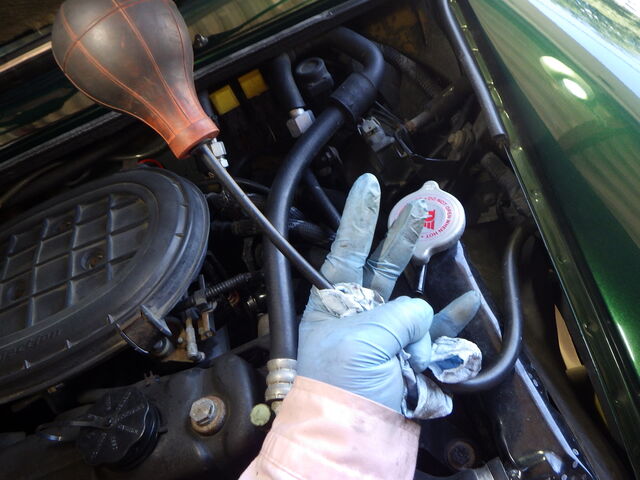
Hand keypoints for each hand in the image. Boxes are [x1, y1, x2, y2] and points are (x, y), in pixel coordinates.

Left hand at [297, 174, 479, 415]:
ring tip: (444, 243)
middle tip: (418, 205)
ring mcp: (385, 336)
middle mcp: (358, 315)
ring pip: (411, 298)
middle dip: (399, 235)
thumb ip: (400, 316)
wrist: (356, 438)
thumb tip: (424, 316)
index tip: (368, 186)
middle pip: (380, 266)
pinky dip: (451, 317)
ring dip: (428, 276)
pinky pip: (433, 332)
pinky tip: (467, 301)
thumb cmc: (345, 386)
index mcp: (333, 305)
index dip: (358, 218)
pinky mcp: (409, 358)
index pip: (345, 251)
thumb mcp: (366, 340)